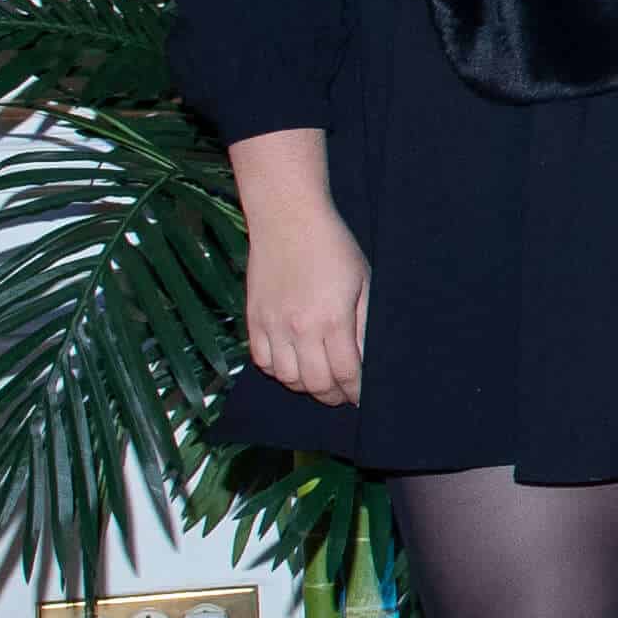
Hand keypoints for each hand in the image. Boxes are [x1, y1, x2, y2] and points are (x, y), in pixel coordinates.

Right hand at [246, 190, 369, 408]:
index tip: (363, 398)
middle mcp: (298, 327)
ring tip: (320, 382)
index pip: (345, 373)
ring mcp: (271, 325)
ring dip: (304, 387)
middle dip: (333, 396)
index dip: (356, 391)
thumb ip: (364, 323)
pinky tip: (293, 366)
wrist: (288, 219)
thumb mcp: (364, 281)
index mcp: (332, 319)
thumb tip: (366, 358)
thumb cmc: (334, 247)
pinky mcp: (252, 319)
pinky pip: (261, 360)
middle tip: (344, 396)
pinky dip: (277, 371)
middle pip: (314, 383)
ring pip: (285, 377)